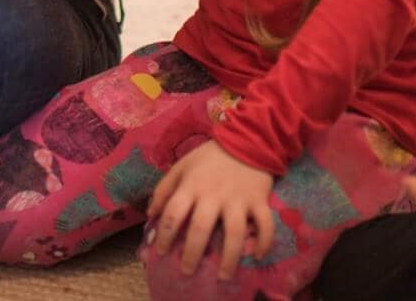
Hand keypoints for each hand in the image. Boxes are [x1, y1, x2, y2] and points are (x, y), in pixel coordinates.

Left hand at [145, 140, 275, 280]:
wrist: (247, 138)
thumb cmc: (210, 156)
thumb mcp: (182, 165)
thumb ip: (164, 189)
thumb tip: (150, 214)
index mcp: (192, 186)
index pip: (173, 214)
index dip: (164, 235)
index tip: (160, 253)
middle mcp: (214, 195)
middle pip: (201, 229)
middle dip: (192, 253)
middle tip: (186, 272)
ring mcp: (238, 200)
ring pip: (234, 233)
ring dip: (229, 258)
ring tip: (223, 277)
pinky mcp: (259, 201)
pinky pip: (265, 225)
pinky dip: (264, 242)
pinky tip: (257, 256)